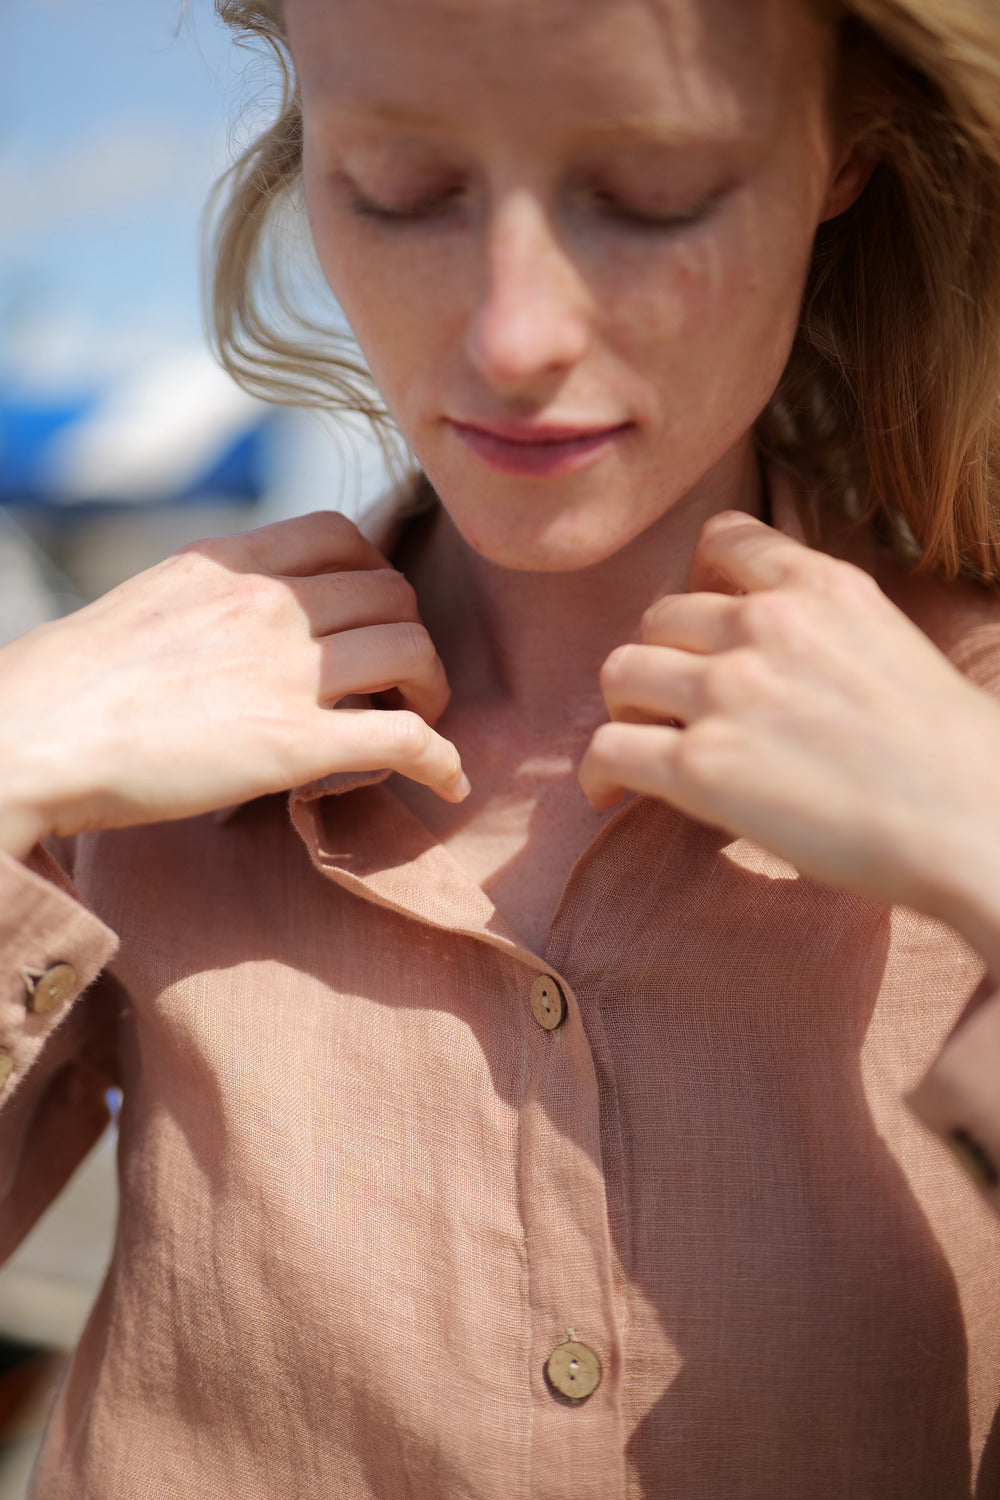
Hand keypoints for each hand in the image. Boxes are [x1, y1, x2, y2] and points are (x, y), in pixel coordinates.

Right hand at [0, 511, 467, 859]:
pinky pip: (405, 738)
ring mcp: (285, 670)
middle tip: (400, 674)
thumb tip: (245, 629)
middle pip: (391, 591)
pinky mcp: (293, 743)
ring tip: (421, 717)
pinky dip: (442, 760)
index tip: (374, 609)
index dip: (376, 570)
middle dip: (408, 631)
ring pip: (411, 649)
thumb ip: (211, 603)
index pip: (340, 533)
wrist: (28, 736)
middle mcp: (267, 603)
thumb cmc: (67, 685)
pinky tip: (447, 782)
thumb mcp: (146, 605)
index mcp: (228, 564)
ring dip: (432, 687)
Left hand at [579, 511, 999, 968]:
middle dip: (660, 659)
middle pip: (658, 615)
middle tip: (672, 706)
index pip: (721, 538)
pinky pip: (608, 748)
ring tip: (644, 742)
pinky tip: (610, 795)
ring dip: (625, 708)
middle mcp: (766, 624)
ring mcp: (727, 691)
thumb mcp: (890, 642)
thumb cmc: (950, 752)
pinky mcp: (701, 765)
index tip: (700, 626)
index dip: (696, 580)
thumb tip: (772, 658)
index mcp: (820, 585)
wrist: (972, 818)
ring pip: (620, 671)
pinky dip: (597, 773)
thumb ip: (822, 628)